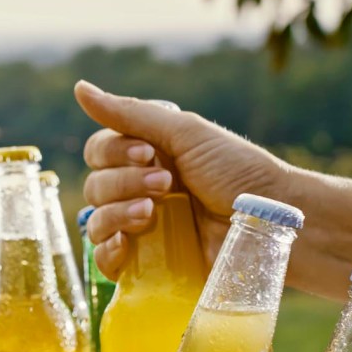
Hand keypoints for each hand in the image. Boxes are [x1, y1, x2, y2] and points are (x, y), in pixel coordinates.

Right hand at [75, 81, 292, 278]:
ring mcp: (143, 228)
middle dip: (124, 183)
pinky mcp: (148, 264)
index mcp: (147, 156)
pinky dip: (108, 251)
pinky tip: (128, 245)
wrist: (272, 222)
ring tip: (152, 214)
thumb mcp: (186, 134)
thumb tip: (79, 88)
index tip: (149, 154)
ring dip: (117, 214)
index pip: (98, 151)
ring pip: (96, 221)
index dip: (114, 152)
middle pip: (95, 185)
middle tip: (166, 185)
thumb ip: (131, 114)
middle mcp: (140, 190)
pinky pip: (105, 260)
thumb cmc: (238, 171)